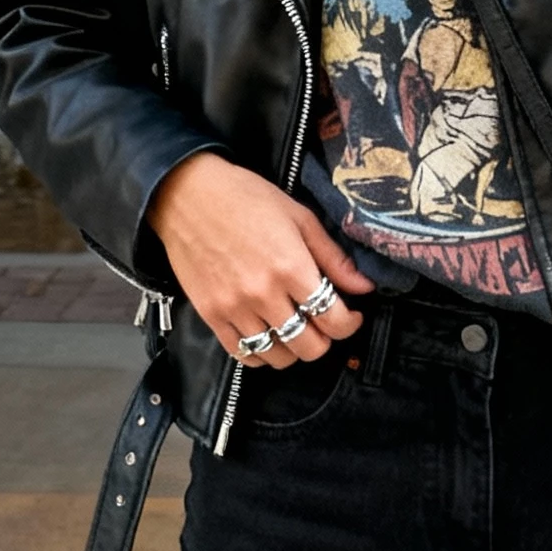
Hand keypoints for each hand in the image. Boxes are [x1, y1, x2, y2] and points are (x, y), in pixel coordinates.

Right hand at [147, 152, 373, 366]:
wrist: (187, 194)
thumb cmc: (245, 197)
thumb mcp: (299, 217)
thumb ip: (333, 257)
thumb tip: (364, 286)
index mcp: (291, 267)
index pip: (334, 319)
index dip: (350, 324)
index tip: (352, 316)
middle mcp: (264, 294)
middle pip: (309, 346)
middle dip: (325, 339)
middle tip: (323, 323)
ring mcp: (235, 308)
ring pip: (278, 356)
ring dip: (294, 349)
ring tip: (295, 329)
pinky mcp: (211, 315)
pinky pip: (244, 355)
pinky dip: (262, 354)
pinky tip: (268, 336)